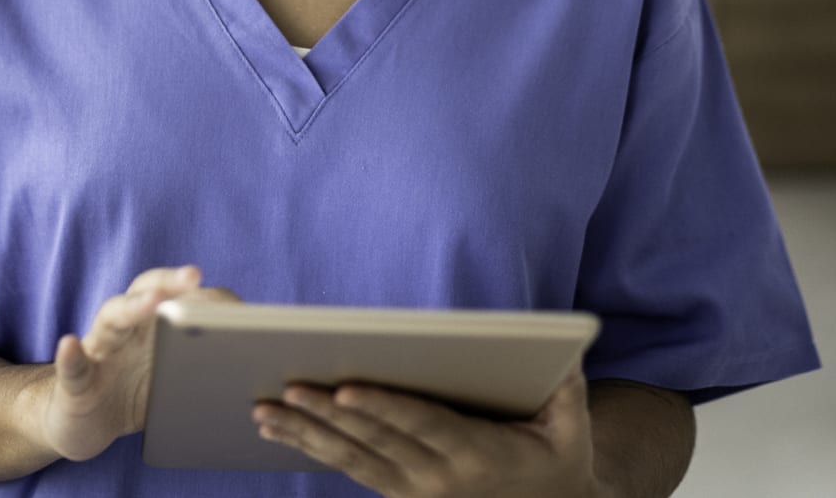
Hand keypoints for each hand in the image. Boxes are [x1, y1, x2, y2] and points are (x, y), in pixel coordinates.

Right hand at [30, 264, 240, 461]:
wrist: (84, 423)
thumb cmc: (135, 396)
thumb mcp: (173, 383)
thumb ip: (204, 368)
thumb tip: (258, 373)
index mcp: (153, 326)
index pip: (180, 297)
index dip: (204, 293)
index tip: (232, 296)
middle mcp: (126, 328)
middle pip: (147, 292)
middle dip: (171, 282)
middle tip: (194, 275)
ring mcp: (97, 349)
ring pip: (112, 317)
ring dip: (132, 306)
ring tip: (151, 300)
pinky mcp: (71, 381)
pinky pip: (71, 365)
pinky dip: (70, 355)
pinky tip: (70, 346)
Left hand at [252, 364, 600, 497]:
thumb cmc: (560, 461)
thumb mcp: (572, 428)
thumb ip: (566, 390)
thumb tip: (563, 352)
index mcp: (479, 456)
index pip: (423, 425)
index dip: (384, 408)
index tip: (347, 389)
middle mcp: (439, 479)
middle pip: (375, 442)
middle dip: (327, 415)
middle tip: (285, 389)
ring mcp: (415, 492)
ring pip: (352, 460)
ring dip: (305, 435)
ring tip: (263, 410)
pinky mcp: (400, 496)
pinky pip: (352, 469)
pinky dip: (314, 448)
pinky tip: (281, 428)